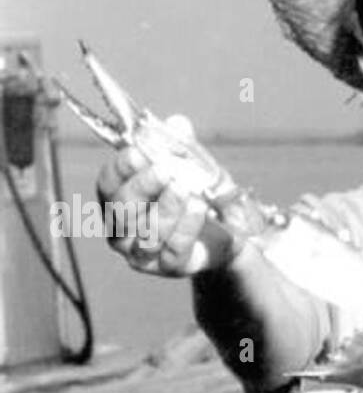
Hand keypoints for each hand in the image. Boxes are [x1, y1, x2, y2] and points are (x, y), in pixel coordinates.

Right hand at [95, 140, 239, 277]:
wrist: (224, 232)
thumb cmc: (195, 194)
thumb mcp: (190, 165)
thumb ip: (181, 145)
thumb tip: (177, 124)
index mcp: (117, 200)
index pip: (107, 184)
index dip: (120, 167)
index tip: (139, 152)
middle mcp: (121, 230)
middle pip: (121, 210)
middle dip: (142, 187)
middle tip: (165, 170)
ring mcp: (142, 254)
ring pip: (145, 233)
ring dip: (167, 208)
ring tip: (187, 188)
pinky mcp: (168, 268)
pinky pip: (172, 250)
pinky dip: (186, 227)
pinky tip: (199, 208)